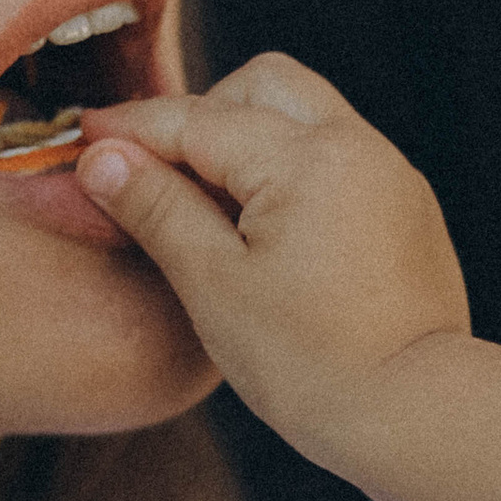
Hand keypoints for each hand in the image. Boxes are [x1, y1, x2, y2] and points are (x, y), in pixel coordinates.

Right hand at [77, 56, 469, 470]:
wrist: (416, 414)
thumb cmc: (311, 363)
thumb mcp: (214, 286)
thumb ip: (157, 209)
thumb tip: (102, 157)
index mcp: (307, 157)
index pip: (198, 120)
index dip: (132, 128)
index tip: (85, 137)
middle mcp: (358, 148)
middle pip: (264, 86)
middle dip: (203, 114)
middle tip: (159, 170)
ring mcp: (391, 176)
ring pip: (305, 118)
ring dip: (250, 141)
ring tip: (209, 206)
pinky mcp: (407, 210)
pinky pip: (338, 160)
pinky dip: (292, 172)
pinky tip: (265, 230)